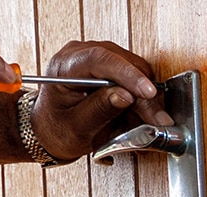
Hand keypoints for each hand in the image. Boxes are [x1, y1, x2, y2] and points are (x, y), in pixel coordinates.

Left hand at [31, 41, 173, 160]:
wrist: (50, 131)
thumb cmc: (56, 130)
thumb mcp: (76, 127)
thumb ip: (99, 110)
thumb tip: (126, 95)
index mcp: (63, 67)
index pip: (99, 59)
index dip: (128, 75)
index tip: (147, 92)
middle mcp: (79, 55)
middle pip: (122, 63)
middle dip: (142, 92)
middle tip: (156, 118)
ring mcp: (94, 59)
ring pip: (132, 69)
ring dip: (142, 96)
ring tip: (145, 120)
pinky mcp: (105, 68)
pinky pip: (130, 76)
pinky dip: (138, 96)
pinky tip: (138, 115)